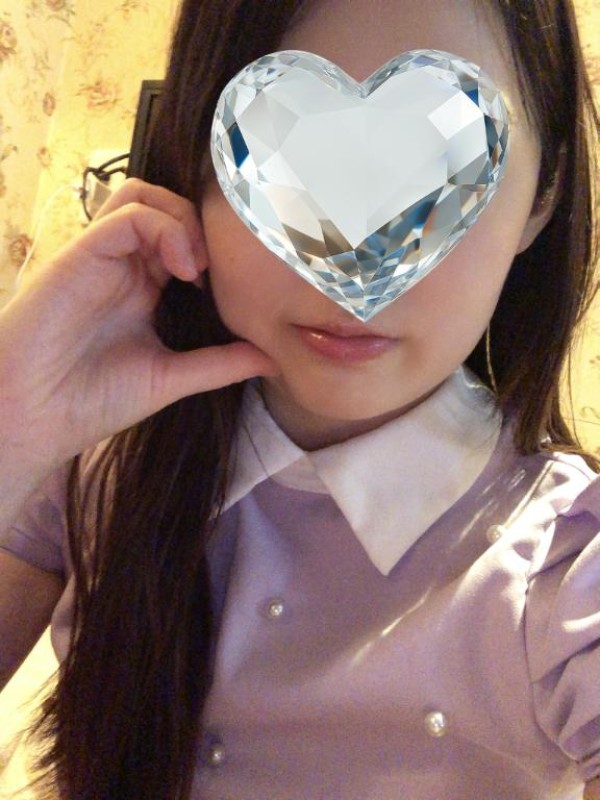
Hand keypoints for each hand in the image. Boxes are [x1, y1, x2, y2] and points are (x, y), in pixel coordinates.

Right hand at [0, 179, 275, 478]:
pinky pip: (126, 215)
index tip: (238, 281)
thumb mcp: (170, 378)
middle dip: (202, 226)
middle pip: (165, 205)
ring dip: (183, 219)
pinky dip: (163, 228)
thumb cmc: (92, 400)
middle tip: (219, 271)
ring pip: (143, 196)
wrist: (35, 418)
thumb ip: (219, 364)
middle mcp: (122, 265)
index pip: (180, 237)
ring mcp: (100, 257)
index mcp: (141, 288)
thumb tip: (270, 358)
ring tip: (198, 268)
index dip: (214, 246)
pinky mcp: (81, 255)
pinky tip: (184, 269)